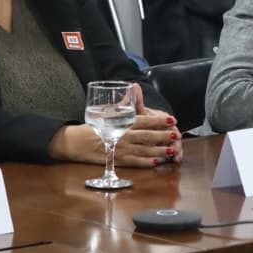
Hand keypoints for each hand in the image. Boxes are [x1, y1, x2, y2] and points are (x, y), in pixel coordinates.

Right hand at [49, 85, 181, 166]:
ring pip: (145, 151)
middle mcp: (123, 137)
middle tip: (177, 134)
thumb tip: (131, 90)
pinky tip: (157, 161)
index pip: (144, 121)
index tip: (171, 119)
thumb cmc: (92, 126)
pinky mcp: (117, 160)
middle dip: (164, 136)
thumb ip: (122, 104)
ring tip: (173, 150)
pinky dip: (147, 162)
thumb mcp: (106, 112)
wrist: (75, 142)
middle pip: (148, 137)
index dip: (159, 121)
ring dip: (160, 150)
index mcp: (121, 123)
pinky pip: (135, 162)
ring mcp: (121, 150)